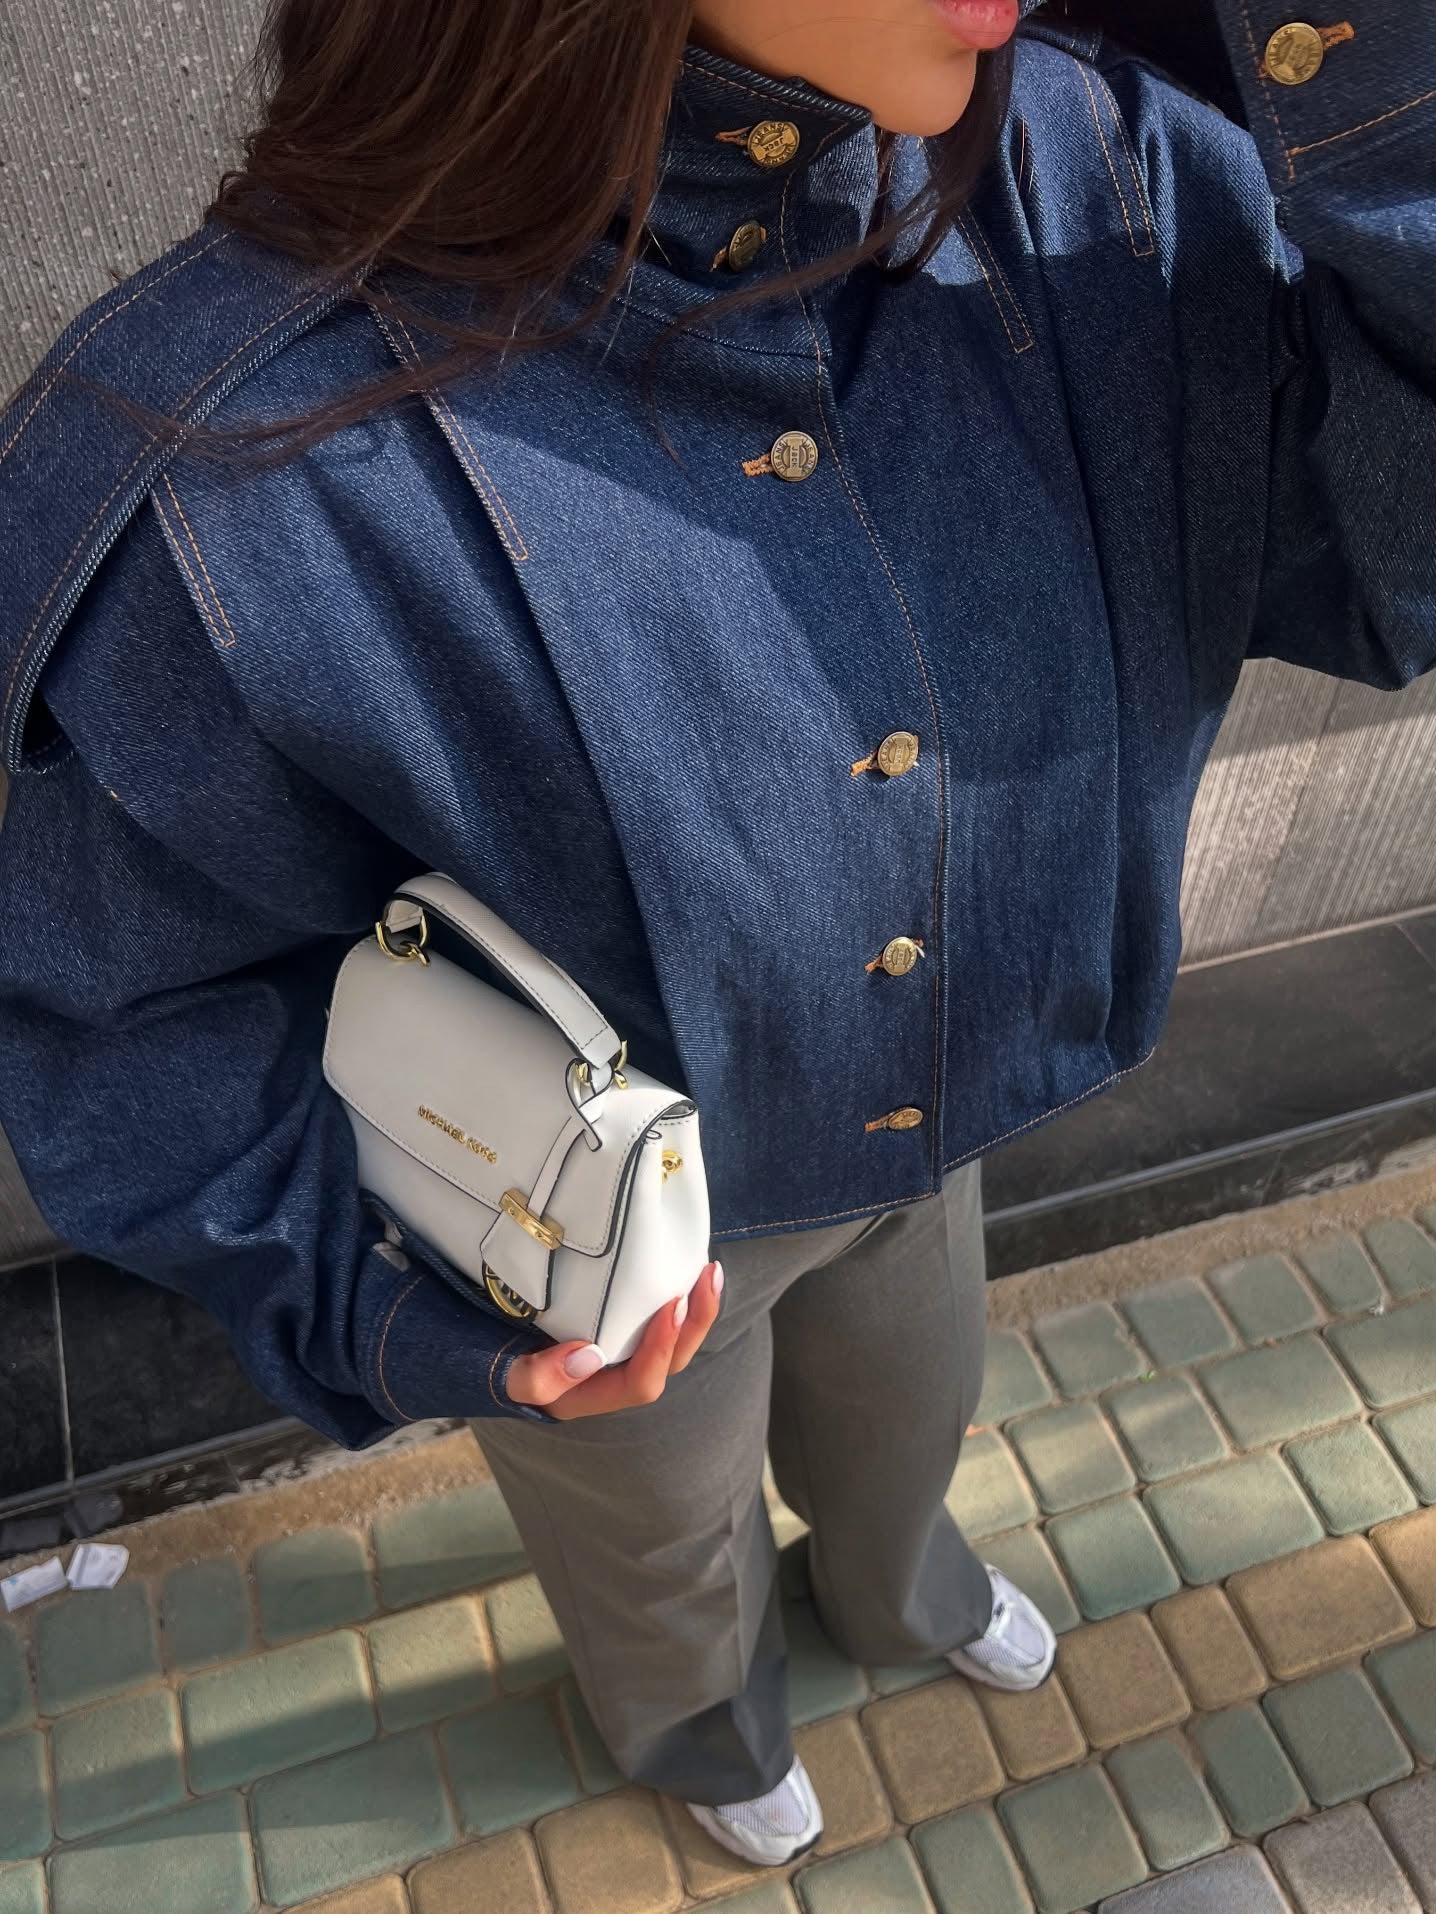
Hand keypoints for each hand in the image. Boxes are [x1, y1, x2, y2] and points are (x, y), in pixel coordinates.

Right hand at [505, 1261, 723, 1419]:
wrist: (468, 1350)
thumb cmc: (488, 1363)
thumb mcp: (502, 1374)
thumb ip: (537, 1377)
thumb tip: (587, 1357)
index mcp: (589, 1394)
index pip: (640, 1384)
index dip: (660, 1349)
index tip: (669, 1305)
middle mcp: (609, 1378)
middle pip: (667, 1363)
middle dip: (694, 1324)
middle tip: (707, 1278)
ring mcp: (613, 1352)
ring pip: (668, 1342)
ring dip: (694, 1310)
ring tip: (709, 1271)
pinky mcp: (612, 1326)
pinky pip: (653, 1320)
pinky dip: (673, 1297)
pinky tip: (683, 1269)